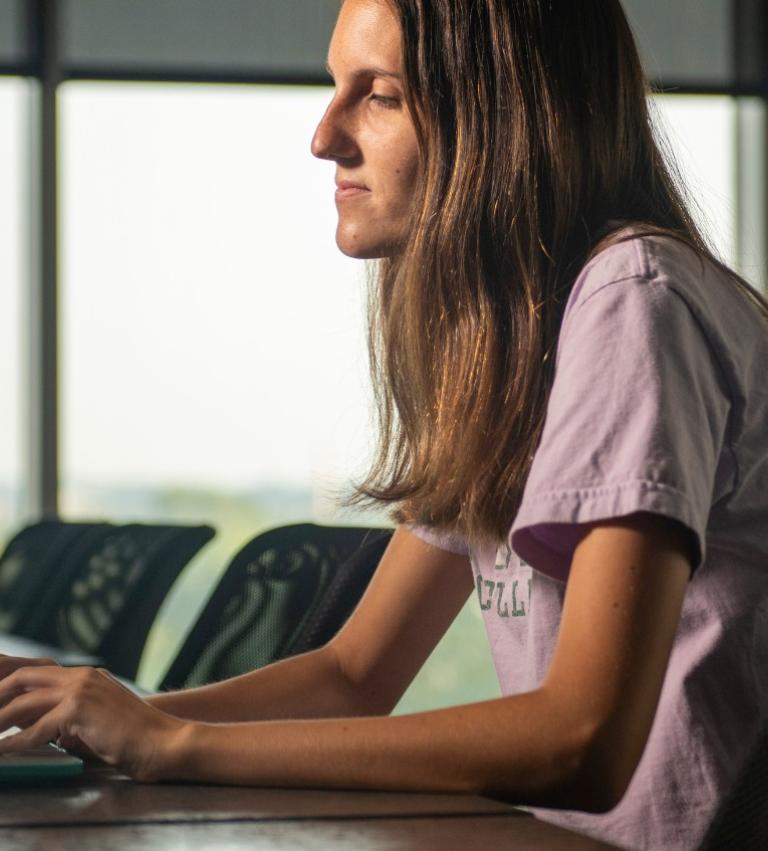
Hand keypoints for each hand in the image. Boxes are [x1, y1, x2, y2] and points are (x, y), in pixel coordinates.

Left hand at [0, 658, 186, 781]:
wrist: (162, 741)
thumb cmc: (133, 737)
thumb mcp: (95, 720)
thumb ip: (67, 718)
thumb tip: (34, 726)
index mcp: (87, 675)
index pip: (38, 671)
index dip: (12, 682)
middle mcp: (83, 676)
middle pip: (25, 677)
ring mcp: (81, 689)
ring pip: (25, 701)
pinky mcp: (80, 709)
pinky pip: (37, 727)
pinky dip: (16, 742)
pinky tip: (4, 751)